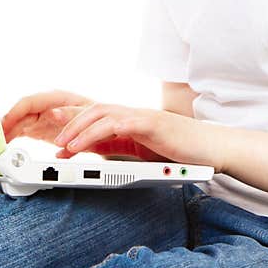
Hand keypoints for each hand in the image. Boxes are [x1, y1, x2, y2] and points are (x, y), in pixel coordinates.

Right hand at [1, 89, 95, 144]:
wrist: (105, 129)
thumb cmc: (97, 118)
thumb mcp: (88, 117)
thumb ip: (70, 115)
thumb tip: (52, 113)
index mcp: (56, 98)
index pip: (28, 103)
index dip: (13, 113)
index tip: (2, 125)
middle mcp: (46, 106)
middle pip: (20, 113)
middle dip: (5, 124)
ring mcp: (42, 117)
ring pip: (19, 122)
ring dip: (7, 132)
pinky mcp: (41, 128)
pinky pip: (23, 130)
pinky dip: (13, 137)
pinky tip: (6, 144)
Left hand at [52, 102, 220, 166]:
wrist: (213, 149)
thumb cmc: (182, 153)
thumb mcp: (143, 153)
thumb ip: (120, 149)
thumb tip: (95, 156)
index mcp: (130, 122)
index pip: (96, 118)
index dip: (75, 126)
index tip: (57, 142)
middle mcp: (134, 115)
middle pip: (94, 110)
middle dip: (71, 124)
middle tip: (55, 142)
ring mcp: (143, 117)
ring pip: (103, 115)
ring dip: (81, 130)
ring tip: (67, 146)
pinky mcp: (153, 124)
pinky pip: (123, 124)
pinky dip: (104, 131)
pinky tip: (89, 143)